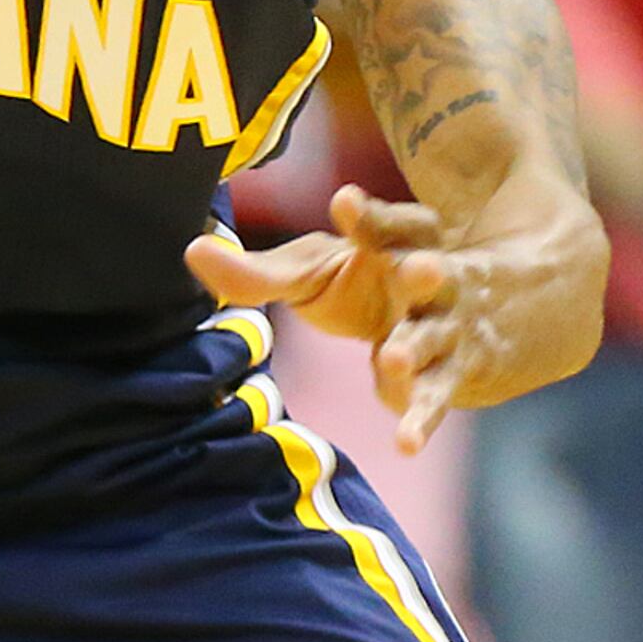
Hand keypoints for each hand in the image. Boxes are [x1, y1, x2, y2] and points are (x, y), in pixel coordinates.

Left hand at [188, 184, 590, 451]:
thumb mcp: (314, 267)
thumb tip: (191, 252)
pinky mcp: (450, 375)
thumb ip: (259, 269)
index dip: (369, 214)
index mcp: (398, 243)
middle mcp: (430, 281)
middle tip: (418, 267)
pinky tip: (404, 443)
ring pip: (435, 338)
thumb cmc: (365, 282)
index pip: (388, 224)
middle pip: (432, 274)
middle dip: (424, 272)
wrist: (451, 316)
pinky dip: (419, 419)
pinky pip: (435, 397)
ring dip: (416, 347)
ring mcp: (446, 328)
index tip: (343, 199)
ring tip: (391, 358)